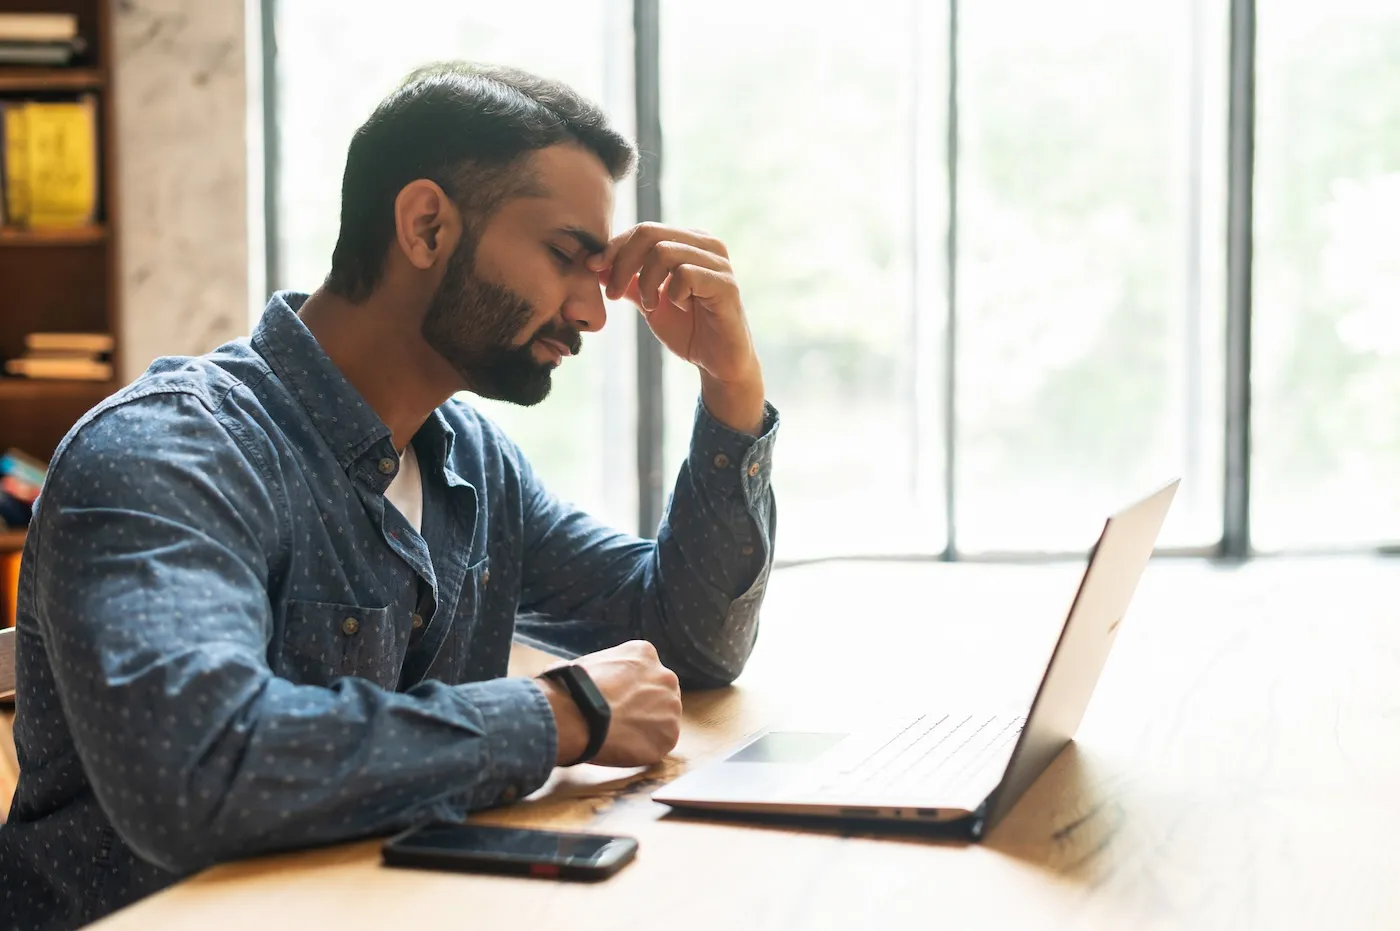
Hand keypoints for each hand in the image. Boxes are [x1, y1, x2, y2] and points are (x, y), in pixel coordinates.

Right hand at [537, 640, 681, 767]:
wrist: (575, 716)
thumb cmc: (572, 689)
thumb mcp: (592, 662)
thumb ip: (609, 669)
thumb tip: (596, 679)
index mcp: (645, 653)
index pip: (646, 671)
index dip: (631, 688)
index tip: (618, 699)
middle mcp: (665, 676)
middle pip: (660, 693)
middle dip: (645, 706)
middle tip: (622, 719)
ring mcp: (671, 707)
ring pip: (663, 719)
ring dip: (646, 728)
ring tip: (619, 735)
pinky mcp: (669, 736)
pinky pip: (660, 744)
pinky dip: (644, 749)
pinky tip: (624, 747)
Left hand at [588, 223, 765, 433]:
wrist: (716, 364)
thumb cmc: (688, 330)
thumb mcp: (649, 302)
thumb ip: (629, 281)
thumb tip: (596, 264)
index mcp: (689, 242)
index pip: (644, 230)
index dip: (614, 247)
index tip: (593, 268)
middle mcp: (706, 245)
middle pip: (650, 233)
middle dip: (623, 264)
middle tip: (615, 294)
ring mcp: (718, 263)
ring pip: (664, 252)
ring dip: (647, 283)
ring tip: (650, 306)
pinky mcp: (726, 285)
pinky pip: (686, 274)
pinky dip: (673, 293)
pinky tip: (680, 307)